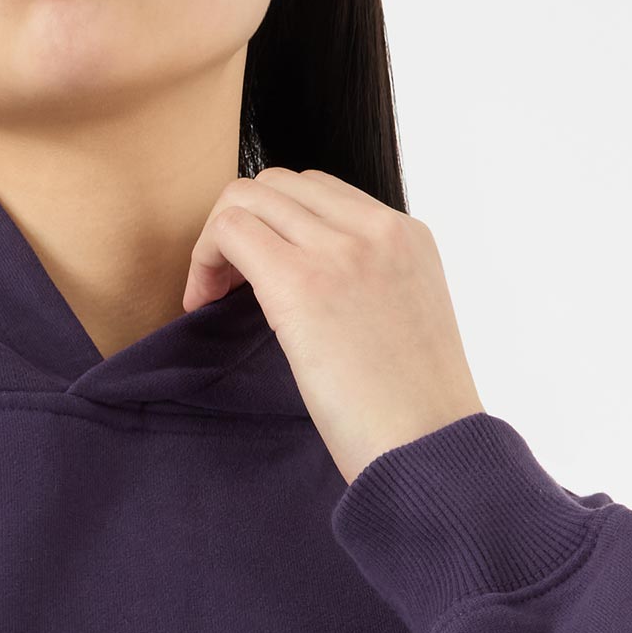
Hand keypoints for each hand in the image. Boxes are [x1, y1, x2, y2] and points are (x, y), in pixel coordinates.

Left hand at [182, 169, 484, 484]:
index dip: (274, 225)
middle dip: (240, 225)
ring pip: (247, 196)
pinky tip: (200, 304)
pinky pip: (230, 231)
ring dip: (215, 241)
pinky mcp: (302, 284)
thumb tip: (314, 296)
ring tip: (210, 297)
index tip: (256, 278)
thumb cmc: (414, 416)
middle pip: (278, 183)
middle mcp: (376, 229)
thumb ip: (367, 290)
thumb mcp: (404, 327)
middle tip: (225, 288)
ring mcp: (341, 250)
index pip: (319, 192)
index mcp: (407, 237)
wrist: (431, 449)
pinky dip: (202, 260)